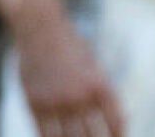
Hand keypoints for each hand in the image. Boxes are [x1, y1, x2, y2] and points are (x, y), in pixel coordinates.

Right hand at [11, 10, 124, 136]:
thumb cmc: (69, 45)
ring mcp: (56, 101)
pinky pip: (46, 134)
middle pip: (95, 136)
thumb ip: (103, 94)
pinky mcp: (36, 103)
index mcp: (99, 85)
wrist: (39, 27)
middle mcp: (79, 96)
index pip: (116, 123)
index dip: (118, 136)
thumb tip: (115, 124)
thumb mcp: (94, 65)